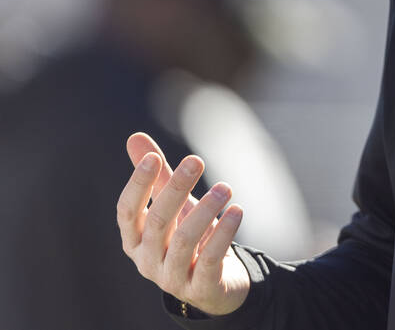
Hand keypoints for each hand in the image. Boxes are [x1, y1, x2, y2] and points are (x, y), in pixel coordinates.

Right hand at [116, 132, 250, 315]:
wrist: (214, 284)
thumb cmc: (188, 237)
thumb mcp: (172, 207)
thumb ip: (156, 177)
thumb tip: (134, 137)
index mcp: (134, 240)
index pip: (126, 212)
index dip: (138, 185)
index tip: (154, 157)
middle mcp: (146, 261)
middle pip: (157, 222)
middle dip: (175, 189)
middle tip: (197, 160)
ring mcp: (171, 278)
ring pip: (183, 241)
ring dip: (205, 211)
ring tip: (226, 187)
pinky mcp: (199, 288)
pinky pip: (209, 260)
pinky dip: (223, 235)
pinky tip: (237, 211)